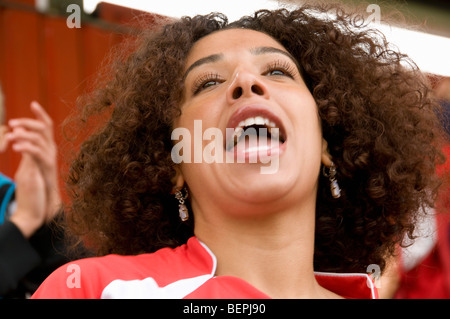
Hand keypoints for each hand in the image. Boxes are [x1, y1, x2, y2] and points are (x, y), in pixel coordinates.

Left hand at [6, 101, 60, 236]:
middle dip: (28, 122)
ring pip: (40, 139)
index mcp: (47, 148)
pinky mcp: (46, 168)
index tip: (33, 103)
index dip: (41, 114)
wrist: (42, 204)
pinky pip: (37, 153)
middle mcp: (51, 151)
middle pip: (44, 129)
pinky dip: (26, 147)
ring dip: (24, 134)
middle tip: (12, 123)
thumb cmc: (36, 185)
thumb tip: (20, 137)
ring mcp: (50, 159)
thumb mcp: (31, 164)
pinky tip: (15, 147)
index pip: (46, 126)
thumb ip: (28, 150)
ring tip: (11, 135)